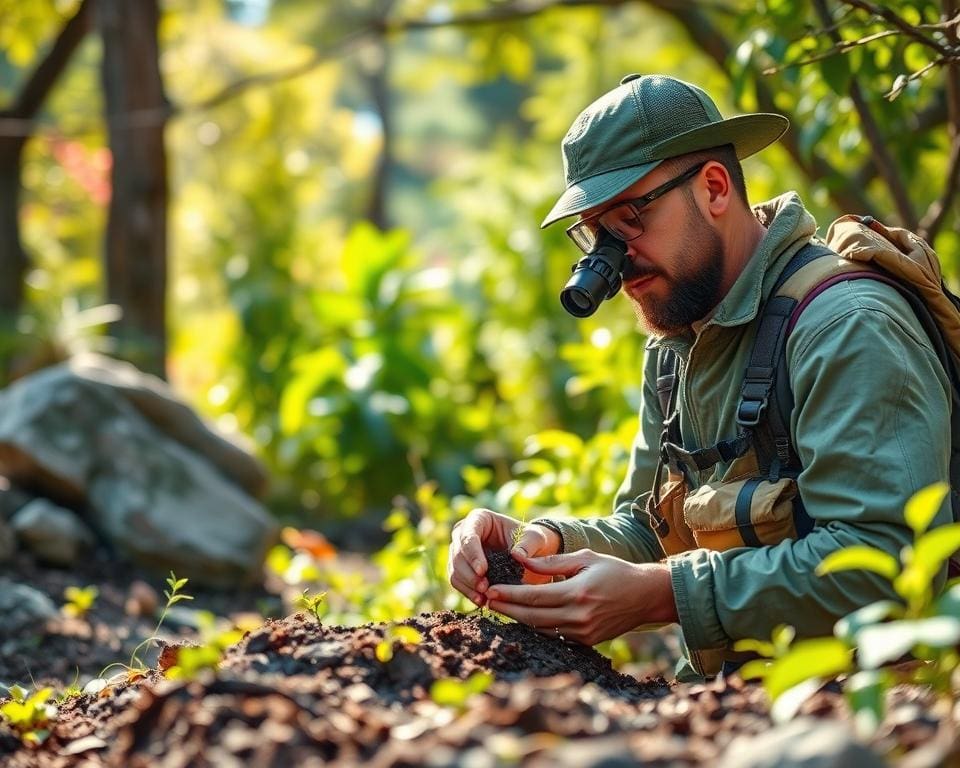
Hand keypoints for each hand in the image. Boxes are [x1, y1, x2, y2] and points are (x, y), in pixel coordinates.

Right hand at [447, 509, 560, 606]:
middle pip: (458, 554)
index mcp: (479, 519)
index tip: (482, 571)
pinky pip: (457, 582)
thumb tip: (517, 555)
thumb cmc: (532, 541)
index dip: (473, 554)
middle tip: (484, 588)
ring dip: (467, 585)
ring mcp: (460, 552)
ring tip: (484, 598)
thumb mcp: (536, 538)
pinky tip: (481, 601)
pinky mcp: (461, 569)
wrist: (532, 554)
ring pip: (455, 570)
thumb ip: (528, 544)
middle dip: (469, 573)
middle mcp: (464, 533)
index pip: (469, 535)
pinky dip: (467, 592)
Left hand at [485, 549, 677, 645]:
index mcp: (577, 593)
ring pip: (541, 629)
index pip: (534, 596)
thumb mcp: (585, 558)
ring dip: (518, 620)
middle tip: (487, 601)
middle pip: (532, 616)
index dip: (510, 594)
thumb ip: (552, 562)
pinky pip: (554, 635)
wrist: (646, 596)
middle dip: (507, 609)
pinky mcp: (586, 641)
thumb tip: (521, 559)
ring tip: (500, 609)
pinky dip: (536, 627)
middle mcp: (579, 616)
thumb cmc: (615, 571)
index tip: (491, 590)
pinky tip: (523, 618)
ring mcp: (582, 632)